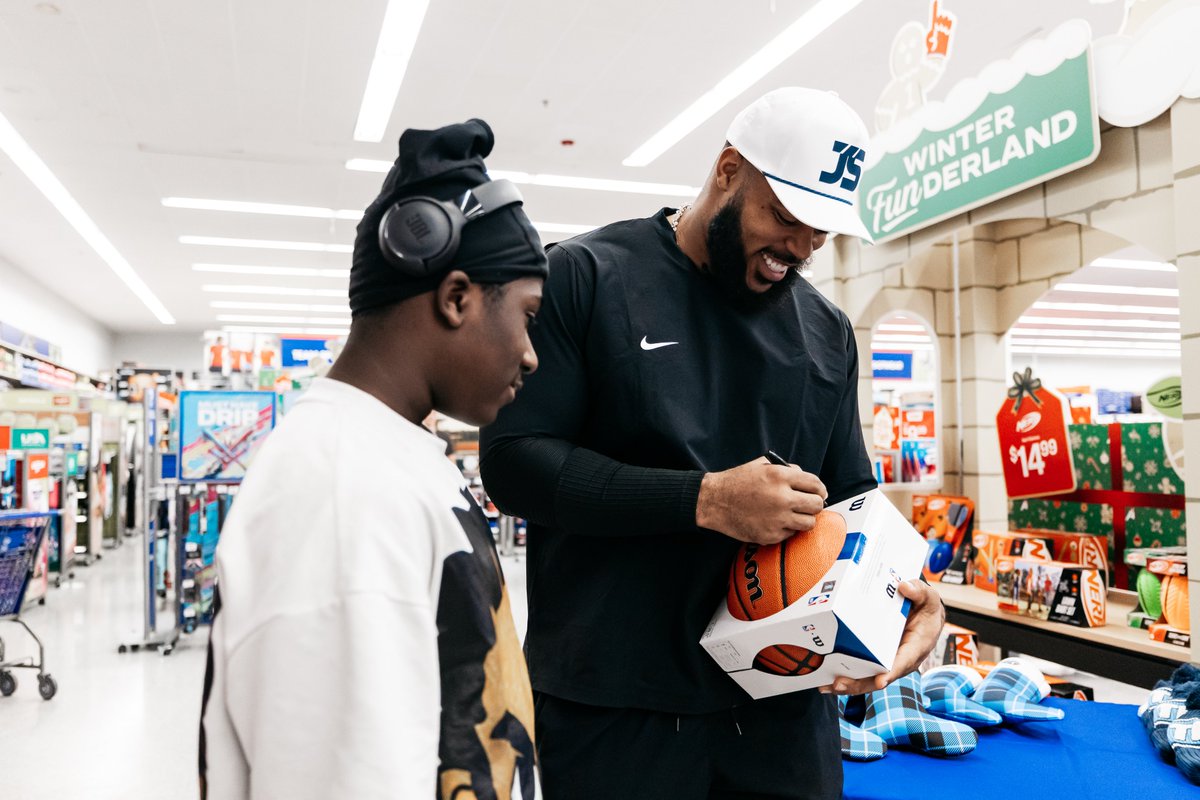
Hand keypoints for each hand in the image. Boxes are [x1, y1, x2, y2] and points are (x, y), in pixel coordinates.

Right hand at [695, 456, 826, 544]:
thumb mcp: (762, 466)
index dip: (820, 489)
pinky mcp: (771, 535)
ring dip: (804, 518)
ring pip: (809, 523)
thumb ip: (787, 470)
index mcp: (780, 476)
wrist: (714, 501)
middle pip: (817, 505)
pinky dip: (787, 529)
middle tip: (809, 505)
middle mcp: (782, 497)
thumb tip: (807, 480)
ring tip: (794, 514)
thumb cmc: (737, 482)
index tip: (819, 493)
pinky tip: (776, 521)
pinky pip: (791, 534)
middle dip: (815, 504)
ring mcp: (777, 518)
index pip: (816, 484)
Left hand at [820, 580, 944, 695]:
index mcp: (916, 647)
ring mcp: (886, 662)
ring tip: (825, 687)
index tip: (881, 681)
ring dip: (848, 685)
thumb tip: (904, 587)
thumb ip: (918, 591)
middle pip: (879, 677)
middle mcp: (900, 660)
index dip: (892, 672)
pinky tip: (826, 682)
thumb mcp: (927, 597)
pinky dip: (845, 678)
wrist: (925, 617)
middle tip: (838, 684)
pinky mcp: (876, 660)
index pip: (904, 662)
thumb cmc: (925, 609)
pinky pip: (861, 673)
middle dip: (859, 683)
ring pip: (867, 680)